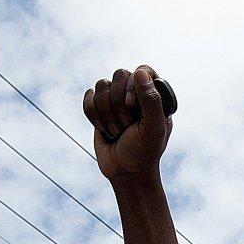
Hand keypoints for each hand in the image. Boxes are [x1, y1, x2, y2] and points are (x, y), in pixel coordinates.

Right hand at [84, 66, 170, 186]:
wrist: (125, 172)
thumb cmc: (144, 151)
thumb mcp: (153, 127)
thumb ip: (151, 100)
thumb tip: (140, 72)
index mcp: (154, 94)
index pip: (142, 71)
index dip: (133, 86)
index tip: (132, 107)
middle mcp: (135, 93)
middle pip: (119, 75)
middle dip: (119, 104)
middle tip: (127, 126)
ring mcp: (116, 99)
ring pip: (102, 85)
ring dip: (107, 112)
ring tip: (117, 130)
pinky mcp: (98, 108)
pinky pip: (88, 96)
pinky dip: (93, 114)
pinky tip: (103, 129)